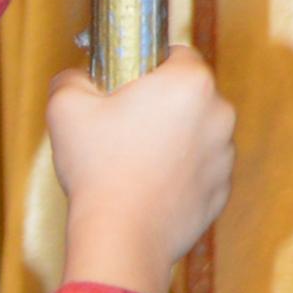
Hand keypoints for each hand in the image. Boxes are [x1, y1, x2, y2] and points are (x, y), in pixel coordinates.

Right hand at [45, 48, 235, 292]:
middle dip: (161, 104)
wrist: (123, 237)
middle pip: (189, 95)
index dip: (149, 66)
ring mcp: (226, 154)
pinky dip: (180, 174)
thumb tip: (78, 76)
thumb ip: (73, 77)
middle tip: (124, 125)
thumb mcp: (66, 107)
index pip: (177, 55)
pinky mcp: (222, 189)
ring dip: (173, 139)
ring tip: (134, 161)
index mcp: (191, 82)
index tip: (126, 86)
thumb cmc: (98, 168)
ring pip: (197, 133)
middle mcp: (220, 113)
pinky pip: (200, 169)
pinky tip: (149, 187)